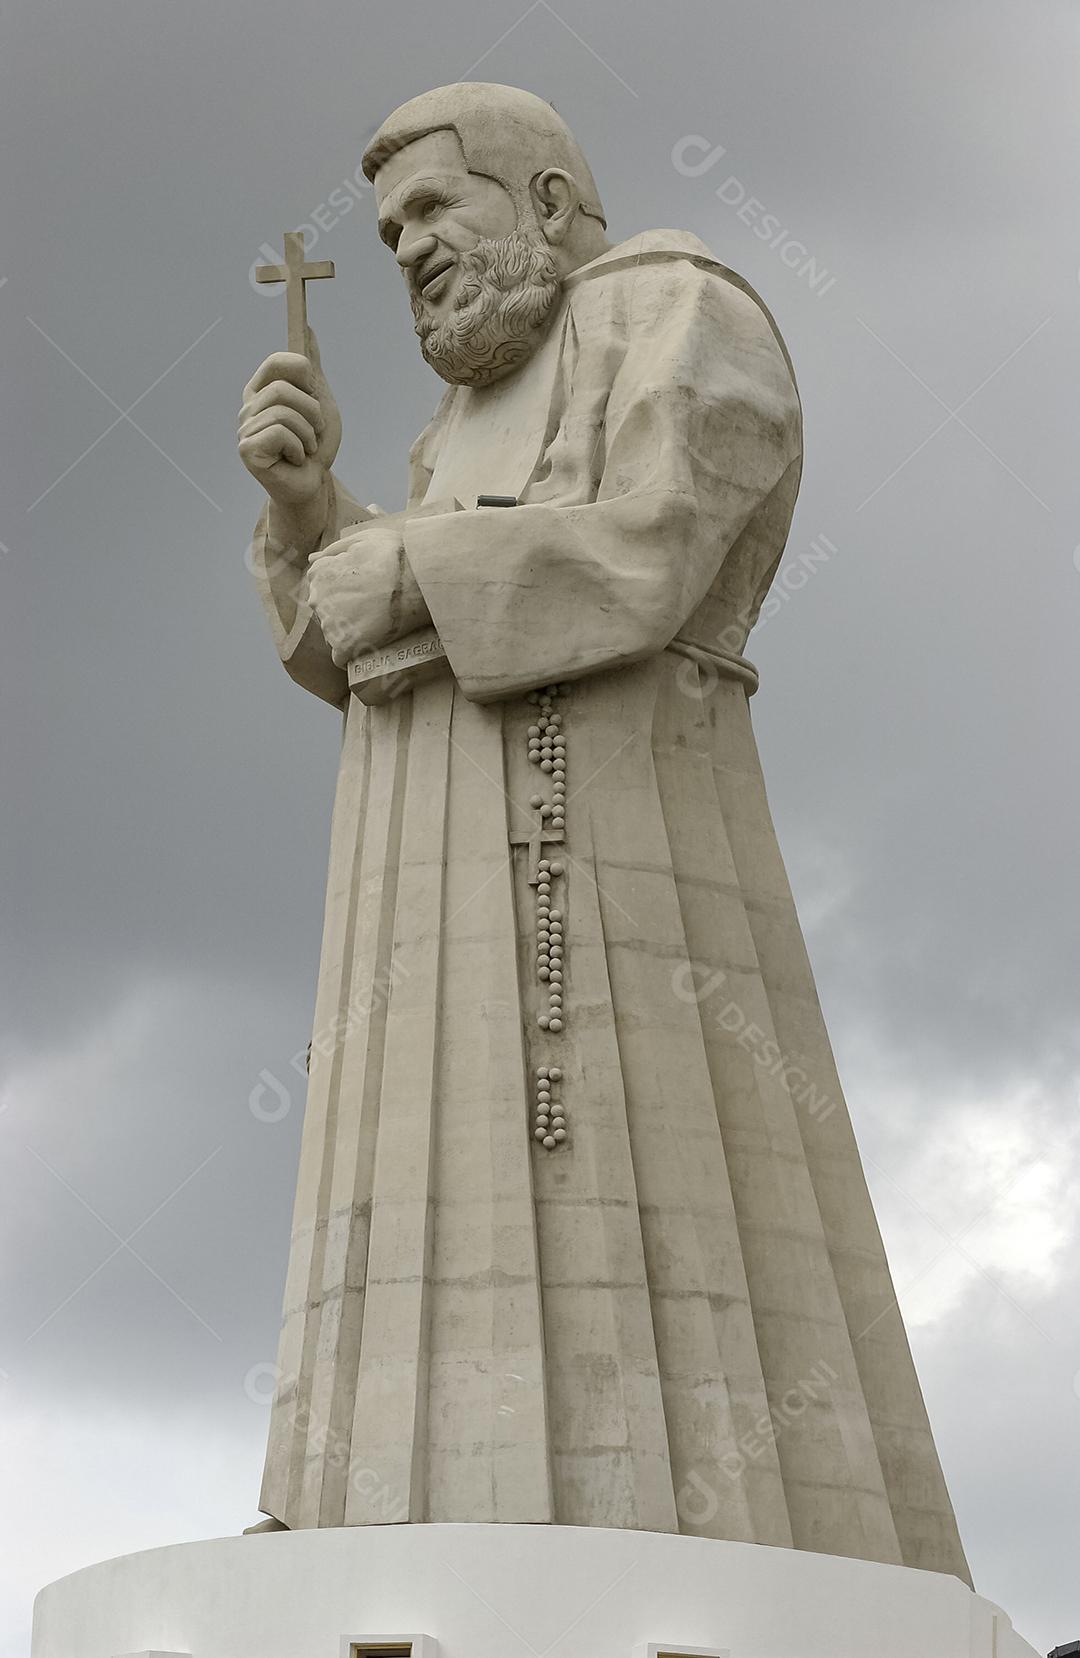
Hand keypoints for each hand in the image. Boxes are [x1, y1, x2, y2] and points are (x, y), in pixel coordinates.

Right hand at [238, 330, 341, 510]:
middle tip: (314, 432)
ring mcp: (245, 428)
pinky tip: (295, 460)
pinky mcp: (247, 450)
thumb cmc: (314, 446)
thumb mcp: (320, 400)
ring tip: (305, 449)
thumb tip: (307, 327)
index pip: (279, 361)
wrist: (314, 484)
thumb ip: (311, 367)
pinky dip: (298, 448)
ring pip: (285, 413)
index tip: (314, 394)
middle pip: (284, 389)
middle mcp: (249, 407)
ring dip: (308, 434)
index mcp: (262, 390)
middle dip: (312, 412)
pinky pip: (280, 433)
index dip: (304, 375)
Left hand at [307, 522, 427, 666]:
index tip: (363, 591)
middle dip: (344, 612)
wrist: (419, 580)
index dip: (343, 590)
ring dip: (348, 633)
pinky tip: (365, 649)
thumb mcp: (364, 538)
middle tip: (372, 609)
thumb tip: (311, 558)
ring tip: (374, 625)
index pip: (322, 587)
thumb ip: (334, 550)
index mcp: (320, 573)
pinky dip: (350, 656)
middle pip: (326, 611)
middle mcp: (319, 599)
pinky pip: (340, 658)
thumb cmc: (396, 556)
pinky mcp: (345, 646)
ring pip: (333, 634)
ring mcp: (331, 624)